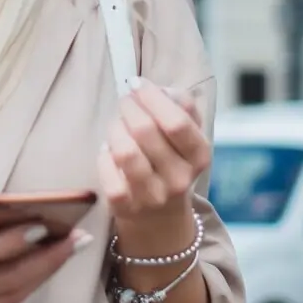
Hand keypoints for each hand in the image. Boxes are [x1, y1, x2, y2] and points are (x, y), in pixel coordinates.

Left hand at [98, 81, 211, 227]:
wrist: (160, 218)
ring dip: (116, 128)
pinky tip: (109, 151)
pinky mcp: (124, 206)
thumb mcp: (188, 137)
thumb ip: (182, 106)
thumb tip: (159, 89)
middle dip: (129, 107)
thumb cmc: (172, 164)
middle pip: (146, 131)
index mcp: (199, 157)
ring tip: (117, 125)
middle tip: (125, 102)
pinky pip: (107, 169)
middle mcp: (179, 179)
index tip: (137, 84)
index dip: (153, 98)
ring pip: (125, 150)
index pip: (177, 123)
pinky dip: (104, 153)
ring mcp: (151, 195)